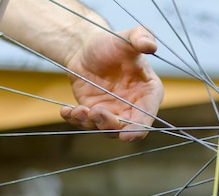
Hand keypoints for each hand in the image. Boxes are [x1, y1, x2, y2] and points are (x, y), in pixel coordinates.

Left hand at [60, 26, 163, 141]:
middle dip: (109, 125)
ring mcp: (114, 113)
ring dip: (91, 123)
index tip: (125, 135)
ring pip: (104, 129)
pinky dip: (75, 121)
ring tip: (79, 110)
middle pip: (125, 128)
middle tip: (94, 112)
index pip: (147, 117)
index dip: (138, 129)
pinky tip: (66, 111)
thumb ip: (141, 37)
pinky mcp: (94, 113)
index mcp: (148, 93)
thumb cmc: (111, 43)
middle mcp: (133, 108)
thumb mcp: (126, 37)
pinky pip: (85, 124)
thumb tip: (151, 45)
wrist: (87, 47)